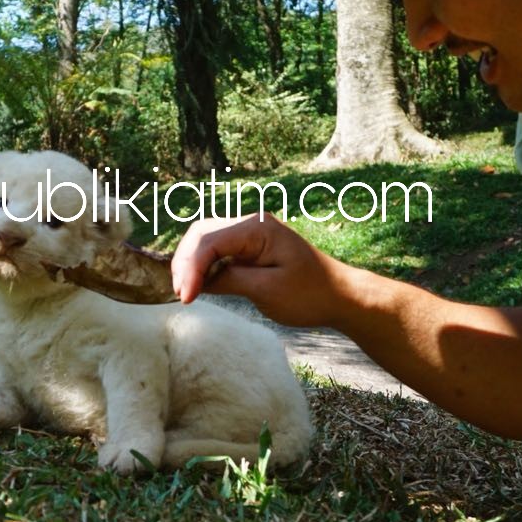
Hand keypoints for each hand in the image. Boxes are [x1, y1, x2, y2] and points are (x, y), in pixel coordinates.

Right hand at [170, 212, 349, 326]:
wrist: (339, 295)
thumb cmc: (310, 294)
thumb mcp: (267, 290)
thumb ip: (229, 280)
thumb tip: (198, 281)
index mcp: (257, 228)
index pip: (209, 242)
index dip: (191, 268)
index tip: (186, 297)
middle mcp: (251, 223)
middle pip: (201, 234)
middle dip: (185, 263)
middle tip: (181, 295)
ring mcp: (250, 233)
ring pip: (206, 240)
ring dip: (191, 264)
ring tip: (186, 292)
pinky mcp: (250, 246)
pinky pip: (218, 250)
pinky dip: (205, 266)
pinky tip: (200, 285)